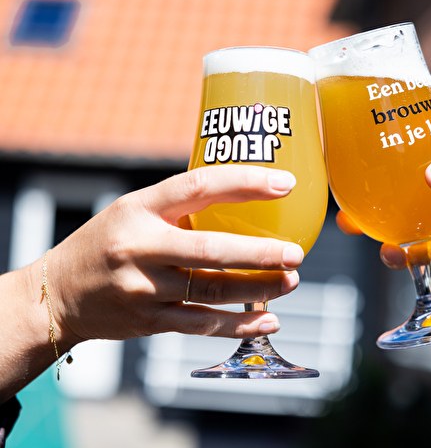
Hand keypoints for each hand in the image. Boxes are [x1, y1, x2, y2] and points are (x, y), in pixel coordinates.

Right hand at [40, 165, 304, 348]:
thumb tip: (242, 193)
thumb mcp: (133, 211)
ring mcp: (144, 288)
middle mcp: (141, 247)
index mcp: (140, 208)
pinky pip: (202, 324)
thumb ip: (179, 206)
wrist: (56, 295)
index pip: (199, 186)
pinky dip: (239, 324)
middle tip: (297, 253)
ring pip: (213, 290)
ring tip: (291, 281)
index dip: (245, 183)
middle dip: (261, 253)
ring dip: (259, 289)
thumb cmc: (106, 243)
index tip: (286, 184)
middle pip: (212, 249)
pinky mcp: (149, 321)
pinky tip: (268, 320)